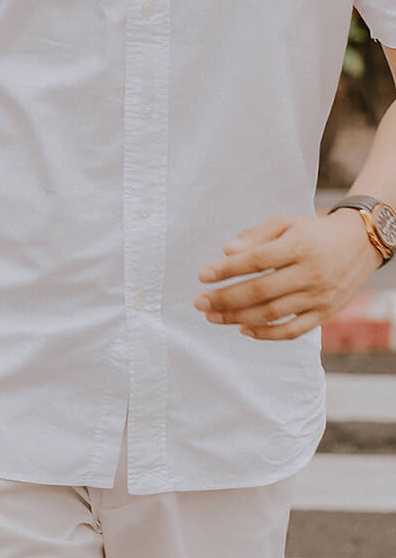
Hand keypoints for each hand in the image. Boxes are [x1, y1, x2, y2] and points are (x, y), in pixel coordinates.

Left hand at [194, 210, 381, 340]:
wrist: (360, 244)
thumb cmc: (314, 232)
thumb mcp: (287, 223)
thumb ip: (256, 236)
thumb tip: (226, 251)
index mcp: (299, 247)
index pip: (256, 261)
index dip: (226, 269)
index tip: (202, 275)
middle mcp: (310, 274)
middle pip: (260, 291)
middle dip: (225, 298)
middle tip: (199, 301)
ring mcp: (319, 297)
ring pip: (272, 313)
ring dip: (238, 318)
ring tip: (212, 316)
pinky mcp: (325, 314)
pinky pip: (293, 331)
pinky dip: (267, 334)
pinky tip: (243, 330)